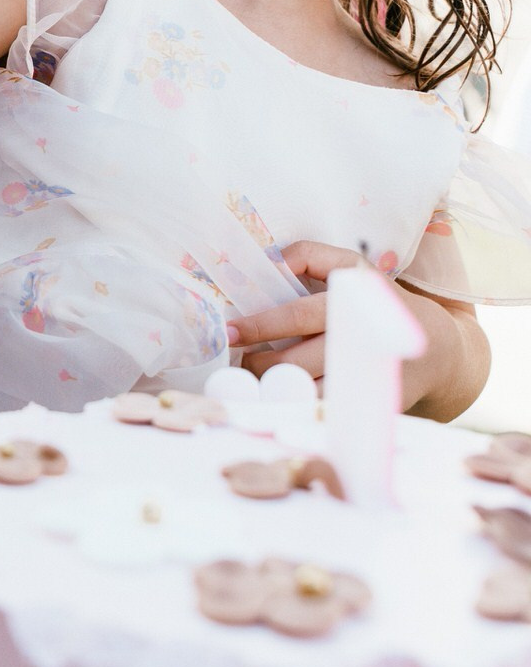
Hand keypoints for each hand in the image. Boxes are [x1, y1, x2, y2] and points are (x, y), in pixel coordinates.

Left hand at [226, 240, 479, 412]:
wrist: (437, 349)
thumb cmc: (380, 300)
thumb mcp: (352, 265)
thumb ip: (311, 256)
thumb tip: (272, 260)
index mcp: (354, 303)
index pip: (298, 316)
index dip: (260, 325)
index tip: (229, 332)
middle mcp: (359, 343)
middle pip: (296, 362)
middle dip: (259, 363)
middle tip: (240, 359)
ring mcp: (365, 379)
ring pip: (306, 391)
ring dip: (273, 388)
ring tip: (255, 378)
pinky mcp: (369, 407)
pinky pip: (323, 411)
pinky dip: (296, 406)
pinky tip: (281, 398)